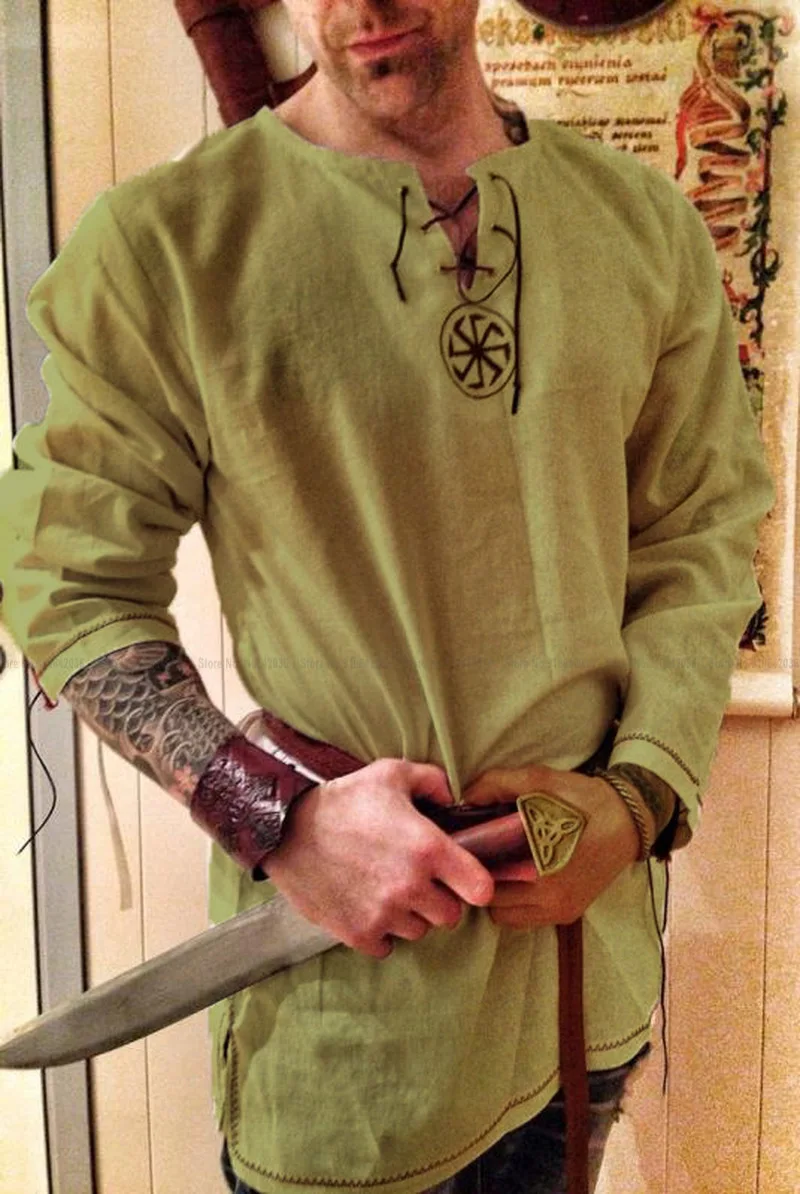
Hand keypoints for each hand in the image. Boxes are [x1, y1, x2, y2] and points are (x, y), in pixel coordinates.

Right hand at [266, 758, 494, 957]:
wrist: (287, 830)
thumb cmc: (343, 800)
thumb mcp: (391, 773)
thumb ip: (432, 781)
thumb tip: (453, 798)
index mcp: (428, 848)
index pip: (480, 888)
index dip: (475, 883)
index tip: (463, 878)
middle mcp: (411, 886)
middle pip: (450, 915)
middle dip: (438, 899)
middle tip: (417, 880)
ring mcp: (384, 913)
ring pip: (418, 931)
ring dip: (409, 915)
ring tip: (387, 889)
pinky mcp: (358, 933)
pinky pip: (387, 946)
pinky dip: (381, 932)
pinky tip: (368, 905)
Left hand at [462, 764, 639, 928]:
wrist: (628, 819)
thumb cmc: (583, 799)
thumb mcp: (540, 780)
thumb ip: (497, 784)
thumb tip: (464, 797)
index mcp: (544, 870)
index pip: (486, 879)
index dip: (472, 861)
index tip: (468, 846)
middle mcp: (553, 899)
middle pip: (493, 902)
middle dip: (483, 879)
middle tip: (481, 855)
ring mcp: (562, 910)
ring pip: (507, 916)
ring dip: (499, 896)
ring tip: (500, 866)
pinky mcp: (570, 914)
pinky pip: (527, 919)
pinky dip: (516, 904)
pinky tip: (519, 876)